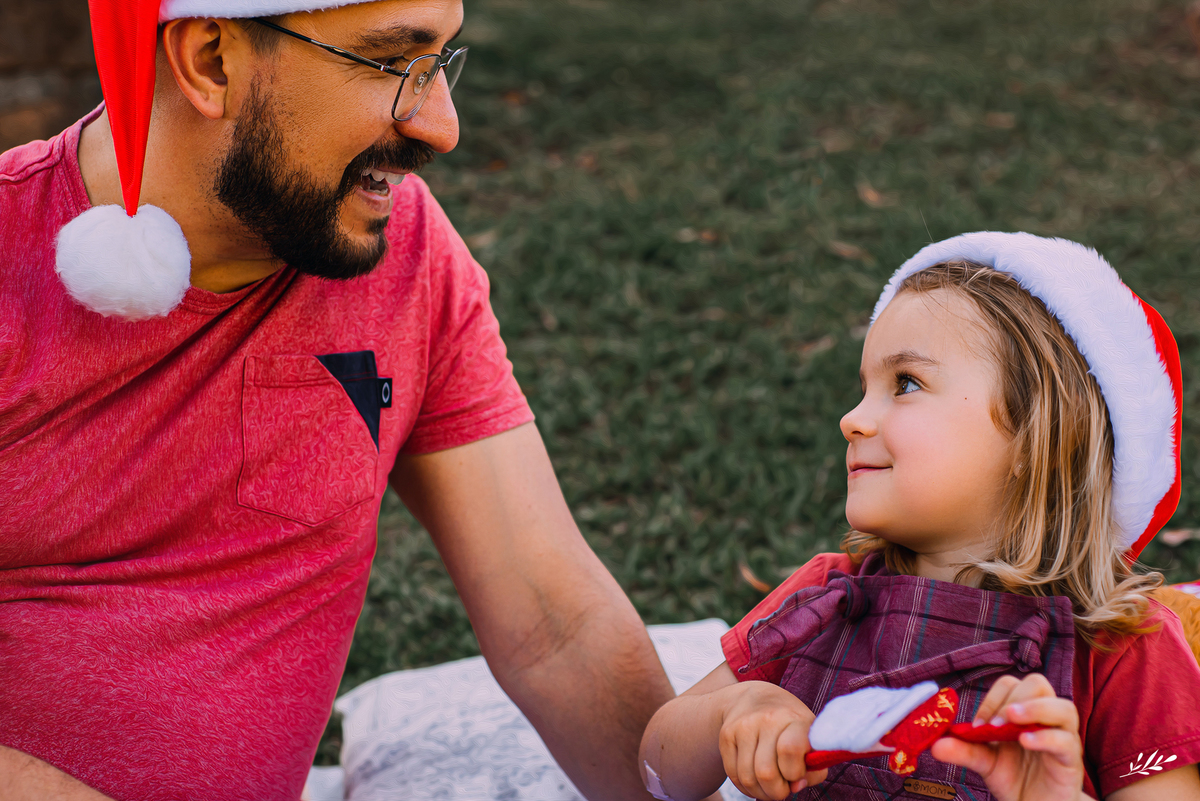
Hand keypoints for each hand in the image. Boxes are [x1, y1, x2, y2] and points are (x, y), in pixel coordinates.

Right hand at [717, 681, 828, 799]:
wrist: (756, 698)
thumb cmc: (791, 726)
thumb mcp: (811, 739)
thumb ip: (814, 769)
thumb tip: (795, 786)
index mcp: (794, 719)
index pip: (790, 750)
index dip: (794, 772)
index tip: (797, 775)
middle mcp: (766, 719)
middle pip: (766, 772)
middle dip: (776, 791)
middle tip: (782, 789)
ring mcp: (743, 726)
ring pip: (748, 778)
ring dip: (760, 792)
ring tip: (769, 787)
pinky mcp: (726, 735)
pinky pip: (733, 775)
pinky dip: (745, 787)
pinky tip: (755, 781)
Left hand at [931, 673, 1085, 800]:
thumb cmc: (1016, 779)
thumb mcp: (984, 763)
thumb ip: (963, 751)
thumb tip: (936, 744)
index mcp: (1023, 713)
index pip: (1010, 684)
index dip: (992, 697)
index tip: (977, 725)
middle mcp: (1046, 720)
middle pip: (1038, 684)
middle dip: (1013, 697)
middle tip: (993, 725)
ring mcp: (1063, 738)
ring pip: (1063, 707)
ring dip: (1034, 708)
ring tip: (1010, 721)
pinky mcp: (1071, 761)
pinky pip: (1066, 741)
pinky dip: (1045, 737)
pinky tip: (1025, 742)